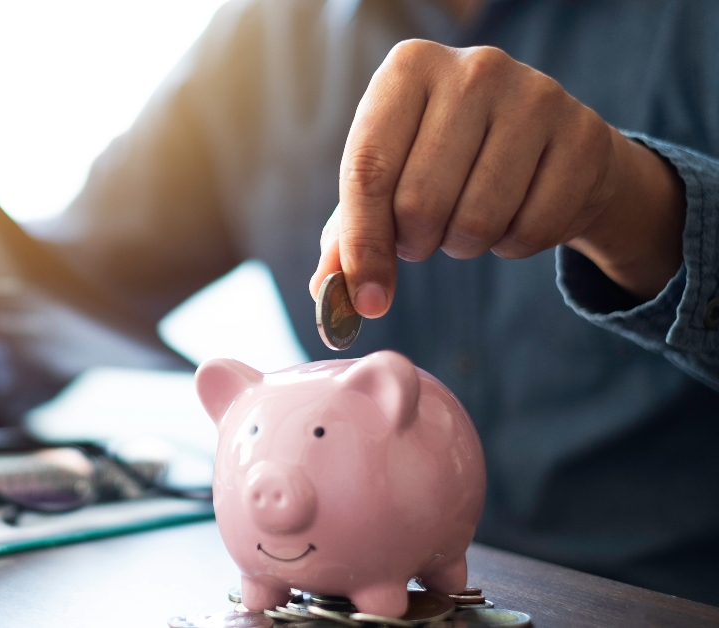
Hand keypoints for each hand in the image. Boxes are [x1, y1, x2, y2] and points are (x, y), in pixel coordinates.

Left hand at [309, 40, 685, 314]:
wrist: (550, 146)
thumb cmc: (448, 162)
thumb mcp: (389, 179)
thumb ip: (349, 233)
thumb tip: (328, 291)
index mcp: (408, 68)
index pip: (368, 169)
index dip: (363, 244)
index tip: (366, 298)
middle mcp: (472, 69)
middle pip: (420, 201)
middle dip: (416, 242)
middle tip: (424, 235)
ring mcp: (535, 96)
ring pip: (477, 220)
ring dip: (465, 245)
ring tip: (467, 219)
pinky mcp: (584, 135)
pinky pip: (533, 229)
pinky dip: (514, 244)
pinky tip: (516, 212)